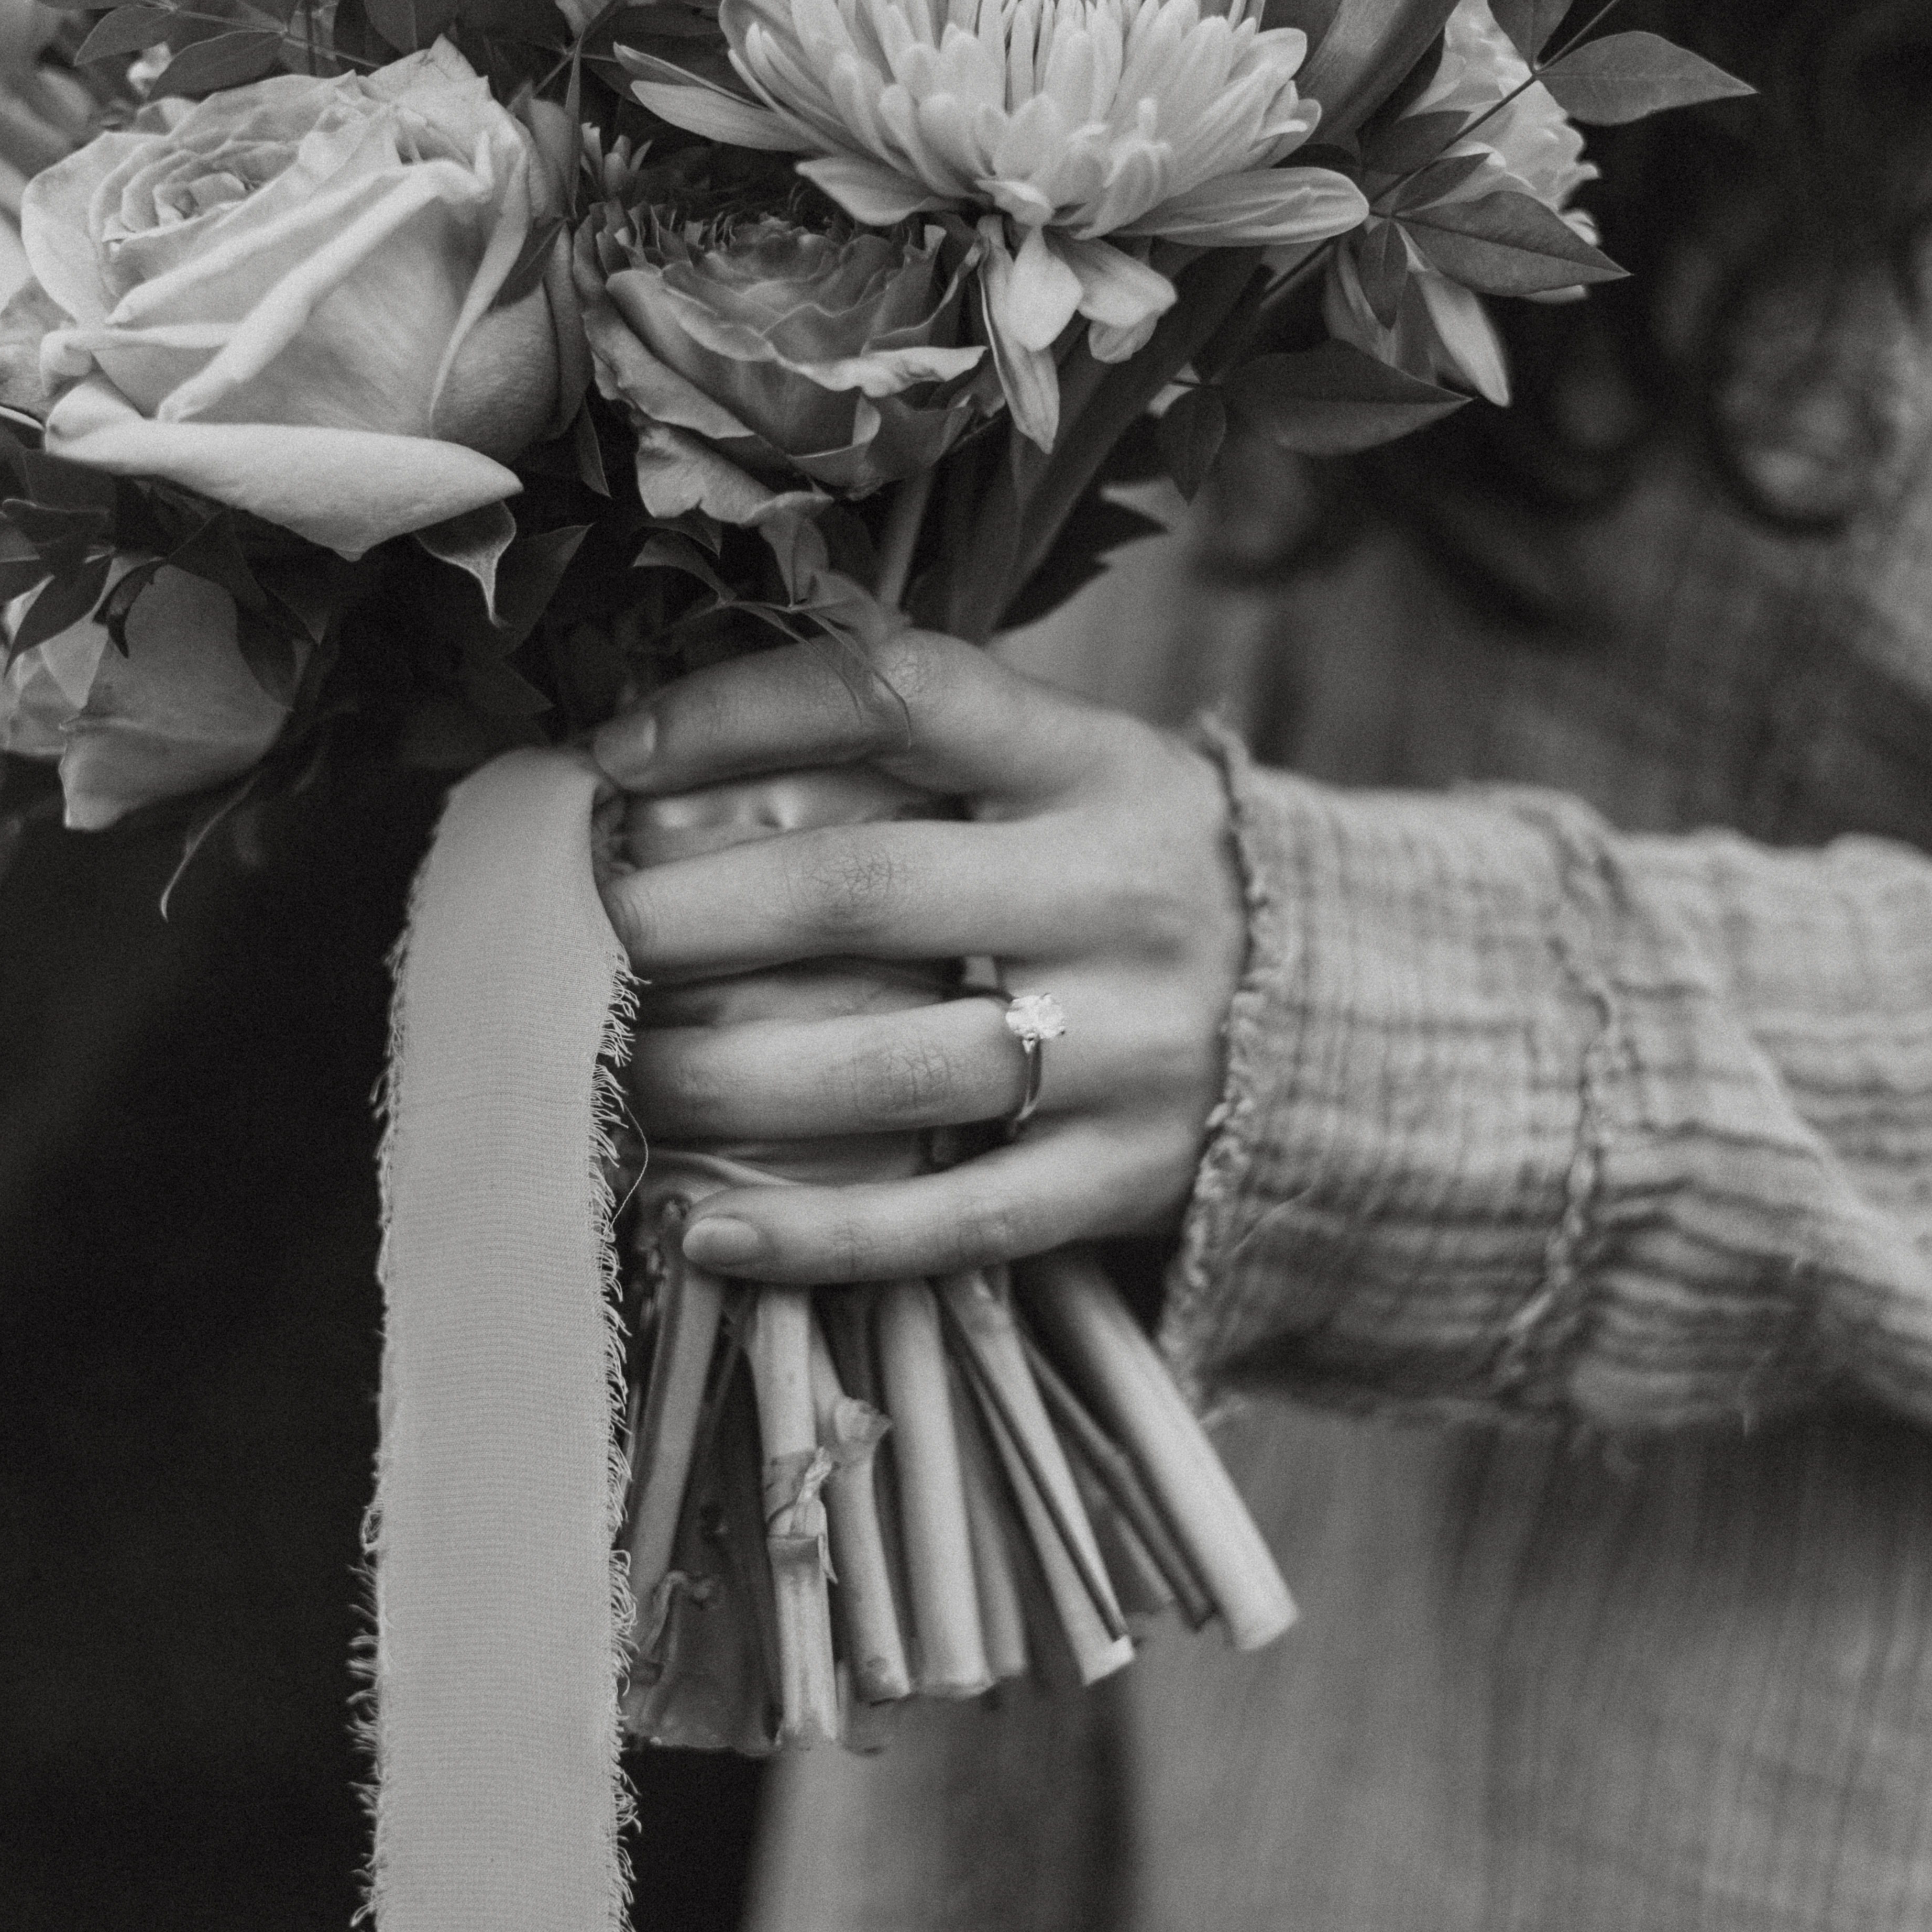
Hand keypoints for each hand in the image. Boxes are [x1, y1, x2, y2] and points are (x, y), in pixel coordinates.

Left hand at [592, 629, 1247, 1282]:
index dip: (738, 713)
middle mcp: (1119, 893)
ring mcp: (1133, 1046)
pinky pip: (954, 1220)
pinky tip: (708, 1231)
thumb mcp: (1082, 771)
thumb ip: (929, 750)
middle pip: (863, 892)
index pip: (901, 695)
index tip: (608, 755)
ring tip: (612, 1075)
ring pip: (893, 1068)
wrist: (1357, 1015)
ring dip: (723, 1078)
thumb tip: (671, 749)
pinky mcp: (1129, 1178)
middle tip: (574, 935)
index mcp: (1101, 763)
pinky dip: (820, 1236)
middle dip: (687, 914)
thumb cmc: (1142, 875)